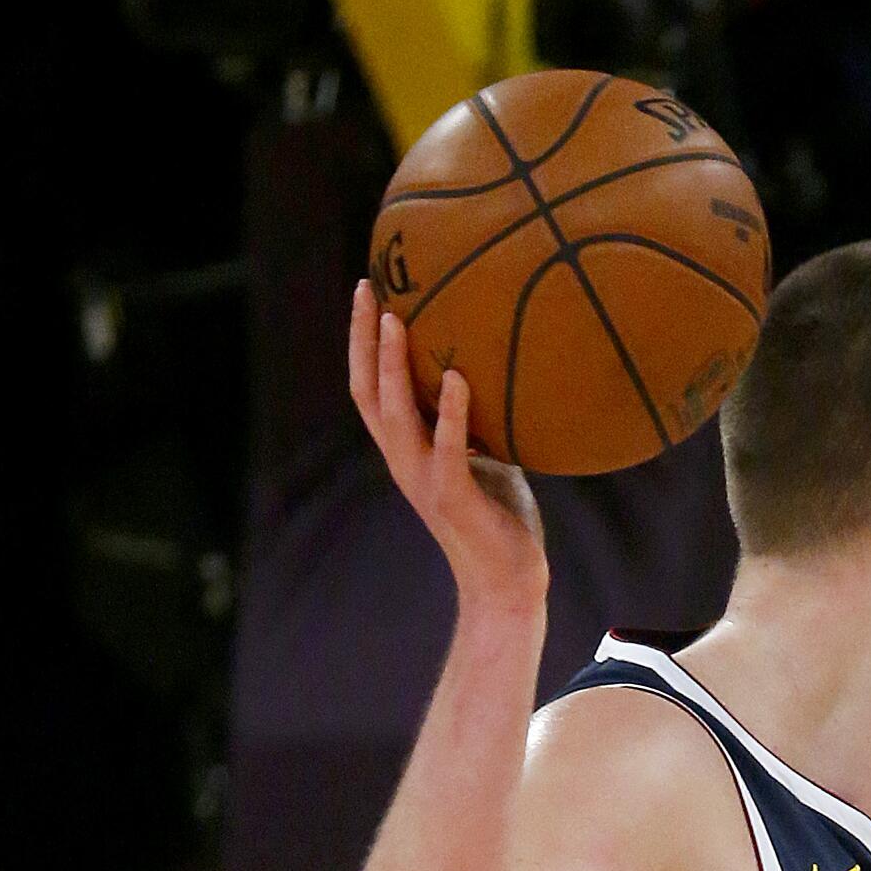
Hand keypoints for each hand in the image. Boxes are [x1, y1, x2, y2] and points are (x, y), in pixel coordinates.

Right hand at [346, 279, 547, 607]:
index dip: (364, 341)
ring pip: (395, 414)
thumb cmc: (500, 517)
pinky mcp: (453, 496)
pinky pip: (448, 449)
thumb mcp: (486, 456)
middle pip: (368, 390)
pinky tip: (458, 378)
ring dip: (394, 366)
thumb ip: (477, 420)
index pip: (370, 386)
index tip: (369, 292)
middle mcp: (404, 460)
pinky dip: (451, 412)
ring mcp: (424, 479)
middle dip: (365, 338)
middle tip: (368, 288)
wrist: (507, 582)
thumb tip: (498, 371)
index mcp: (407, 449)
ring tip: (399, 320)